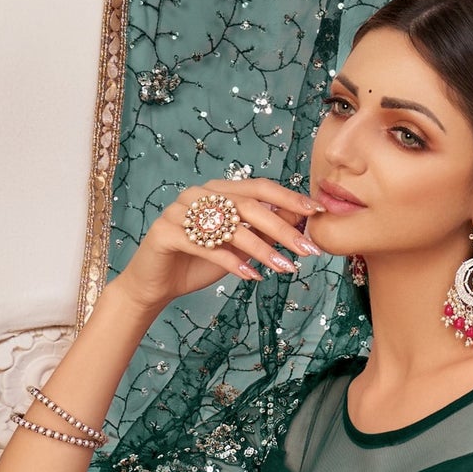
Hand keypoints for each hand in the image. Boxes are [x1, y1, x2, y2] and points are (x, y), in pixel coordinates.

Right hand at [111, 178, 324, 313]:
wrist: (156, 284)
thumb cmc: (199, 263)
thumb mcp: (239, 248)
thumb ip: (263, 232)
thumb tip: (299, 219)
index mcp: (218, 191)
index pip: (259, 188)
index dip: (288, 197)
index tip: (316, 212)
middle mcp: (199, 195)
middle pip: (248, 206)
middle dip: (282, 228)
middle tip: (307, 250)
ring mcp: (179, 211)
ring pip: (229, 226)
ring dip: (262, 249)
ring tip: (286, 268)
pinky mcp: (166, 232)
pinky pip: (205, 246)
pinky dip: (231, 262)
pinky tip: (252, 276)